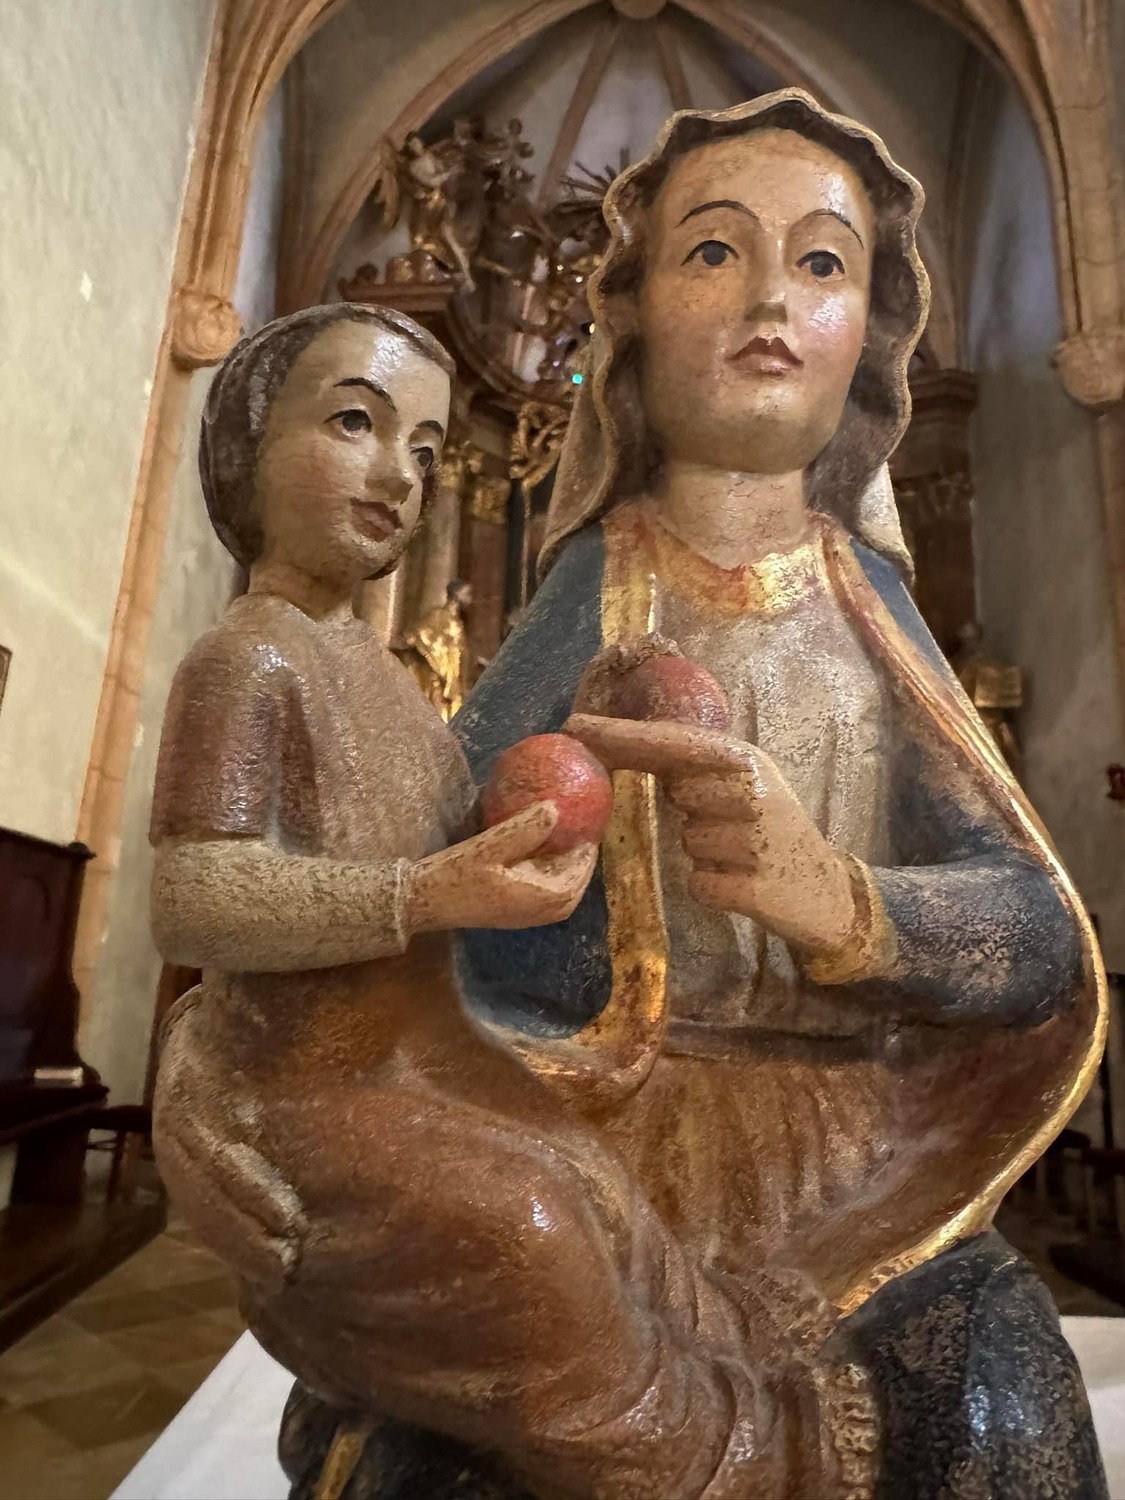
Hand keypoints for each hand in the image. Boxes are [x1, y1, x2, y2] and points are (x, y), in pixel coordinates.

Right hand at [407, 801, 596, 933]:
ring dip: (566, 873)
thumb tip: (555, 808)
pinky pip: (542, 896)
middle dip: (581, 865)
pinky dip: (550, 878)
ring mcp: (521, 916)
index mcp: (535, 899)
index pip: (576, 879)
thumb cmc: (454, 874)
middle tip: (583, 836)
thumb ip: (523, 830)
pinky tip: (539, 856)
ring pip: (558, 896)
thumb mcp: (488, 847)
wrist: (423, 901)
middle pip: (571, 891)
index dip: (586, 856)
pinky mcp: (509, 913)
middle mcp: (533, 913)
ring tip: (566, 844)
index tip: (591, 830)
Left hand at [565, 714, 854, 954]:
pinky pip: (697, 883)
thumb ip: (696, 767)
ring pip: (687, 842)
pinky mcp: (752, 887)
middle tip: (726, 817)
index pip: (673, 741)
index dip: (622, 734)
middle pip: (679, 791)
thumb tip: (625, 747)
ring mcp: (754, 841)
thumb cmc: (772, 832)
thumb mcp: (742, 785)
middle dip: (690, 805)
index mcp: (747, 760)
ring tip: (742, 854)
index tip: (573, 727)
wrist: (826, 890)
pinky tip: (742, 882)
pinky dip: (710, 885)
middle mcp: (752, 792)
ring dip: (704, 852)